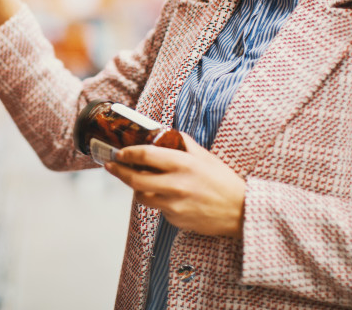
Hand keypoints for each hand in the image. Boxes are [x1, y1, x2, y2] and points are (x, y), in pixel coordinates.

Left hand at [105, 134, 245, 237]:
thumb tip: (162, 132)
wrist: (240, 211)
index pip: (145, 155)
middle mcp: (176, 184)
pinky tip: (167, 196)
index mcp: (183, 163)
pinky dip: (157, 200)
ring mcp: (174, 204)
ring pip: (141, 196)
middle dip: (119, 171)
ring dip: (136, 187)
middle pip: (135, 179)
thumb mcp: (204, 155)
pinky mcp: (175, 219)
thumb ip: (182, 142)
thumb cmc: (222, 181)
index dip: (127, 153)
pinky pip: (157, 208)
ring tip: (138, 179)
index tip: (119, 151)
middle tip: (111, 166)